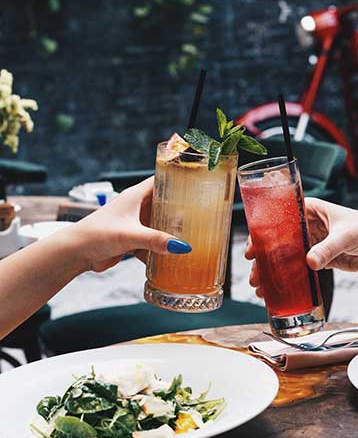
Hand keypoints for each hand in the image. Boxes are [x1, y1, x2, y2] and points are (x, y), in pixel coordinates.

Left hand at [70, 177, 190, 272]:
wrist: (76, 253)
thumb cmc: (96, 234)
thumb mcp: (131, 235)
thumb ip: (156, 240)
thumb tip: (182, 247)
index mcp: (136, 196)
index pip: (161, 180)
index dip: (178, 180)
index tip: (197, 184)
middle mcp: (137, 207)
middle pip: (165, 204)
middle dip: (180, 211)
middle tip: (202, 216)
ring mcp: (135, 224)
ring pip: (159, 225)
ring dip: (171, 232)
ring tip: (192, 237)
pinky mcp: (132, 240)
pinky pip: (152, 242)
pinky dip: (161, 249)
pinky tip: (172, 258)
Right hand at [246, 197, 357, 296]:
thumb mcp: (346, 236)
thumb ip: (328, 248)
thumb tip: (310, 262)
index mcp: (310, 210)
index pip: (280, 219)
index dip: (263, 234)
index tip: (254, 248)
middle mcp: (307, 226)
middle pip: (278, 241)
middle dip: (264, 258)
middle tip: (255, 273)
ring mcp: (311, 244)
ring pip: (285, 257)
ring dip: (272, 271)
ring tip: (260, 286)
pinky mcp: (318, 260)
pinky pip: (297, 269)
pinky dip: (286, 279)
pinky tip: (275, 290)